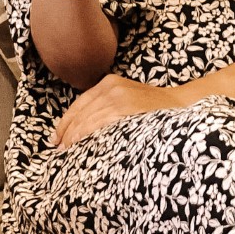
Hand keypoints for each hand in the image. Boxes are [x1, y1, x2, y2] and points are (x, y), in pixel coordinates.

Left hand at [51, 74, 189, 148]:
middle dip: (67, 132)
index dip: (65, 123)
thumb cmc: (151, 109)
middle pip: (80, 112)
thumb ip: (106, 107)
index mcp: (108, 82)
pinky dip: (87, 133)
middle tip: (59, 149)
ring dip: (74, 136)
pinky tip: (80, 143)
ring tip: (66, 151)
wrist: (178, 104)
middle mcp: (110, 86)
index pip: (79, 104)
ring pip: (87, 118)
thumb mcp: (126, 99)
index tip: (56, 139)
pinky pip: (100, 122)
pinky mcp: (125, 106)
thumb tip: (80, 130)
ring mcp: (118, 95)